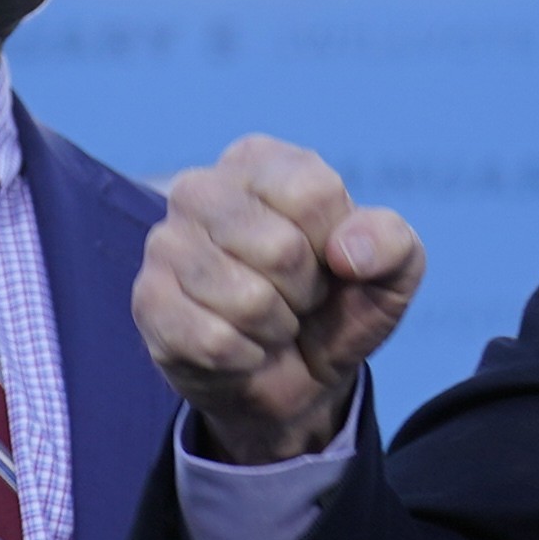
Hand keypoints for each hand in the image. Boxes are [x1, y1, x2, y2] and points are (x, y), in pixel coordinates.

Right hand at [136, 136, 421, 464]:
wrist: (295, 377)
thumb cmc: (338, 307)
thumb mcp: (390, 273)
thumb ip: (391, 244)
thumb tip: (349, 253)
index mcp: (262, 162)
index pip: (313, 193)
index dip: (336, 245)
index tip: (331, 261)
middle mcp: (202, 189)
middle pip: (279, 248)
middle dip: (305, 292)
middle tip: (296, 298)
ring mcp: (165, 244)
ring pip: (247, 300)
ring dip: (274, 329)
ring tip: (268, 321)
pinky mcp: (148, 302)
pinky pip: (213, 341)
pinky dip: (244, 359)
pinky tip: (239, 348)